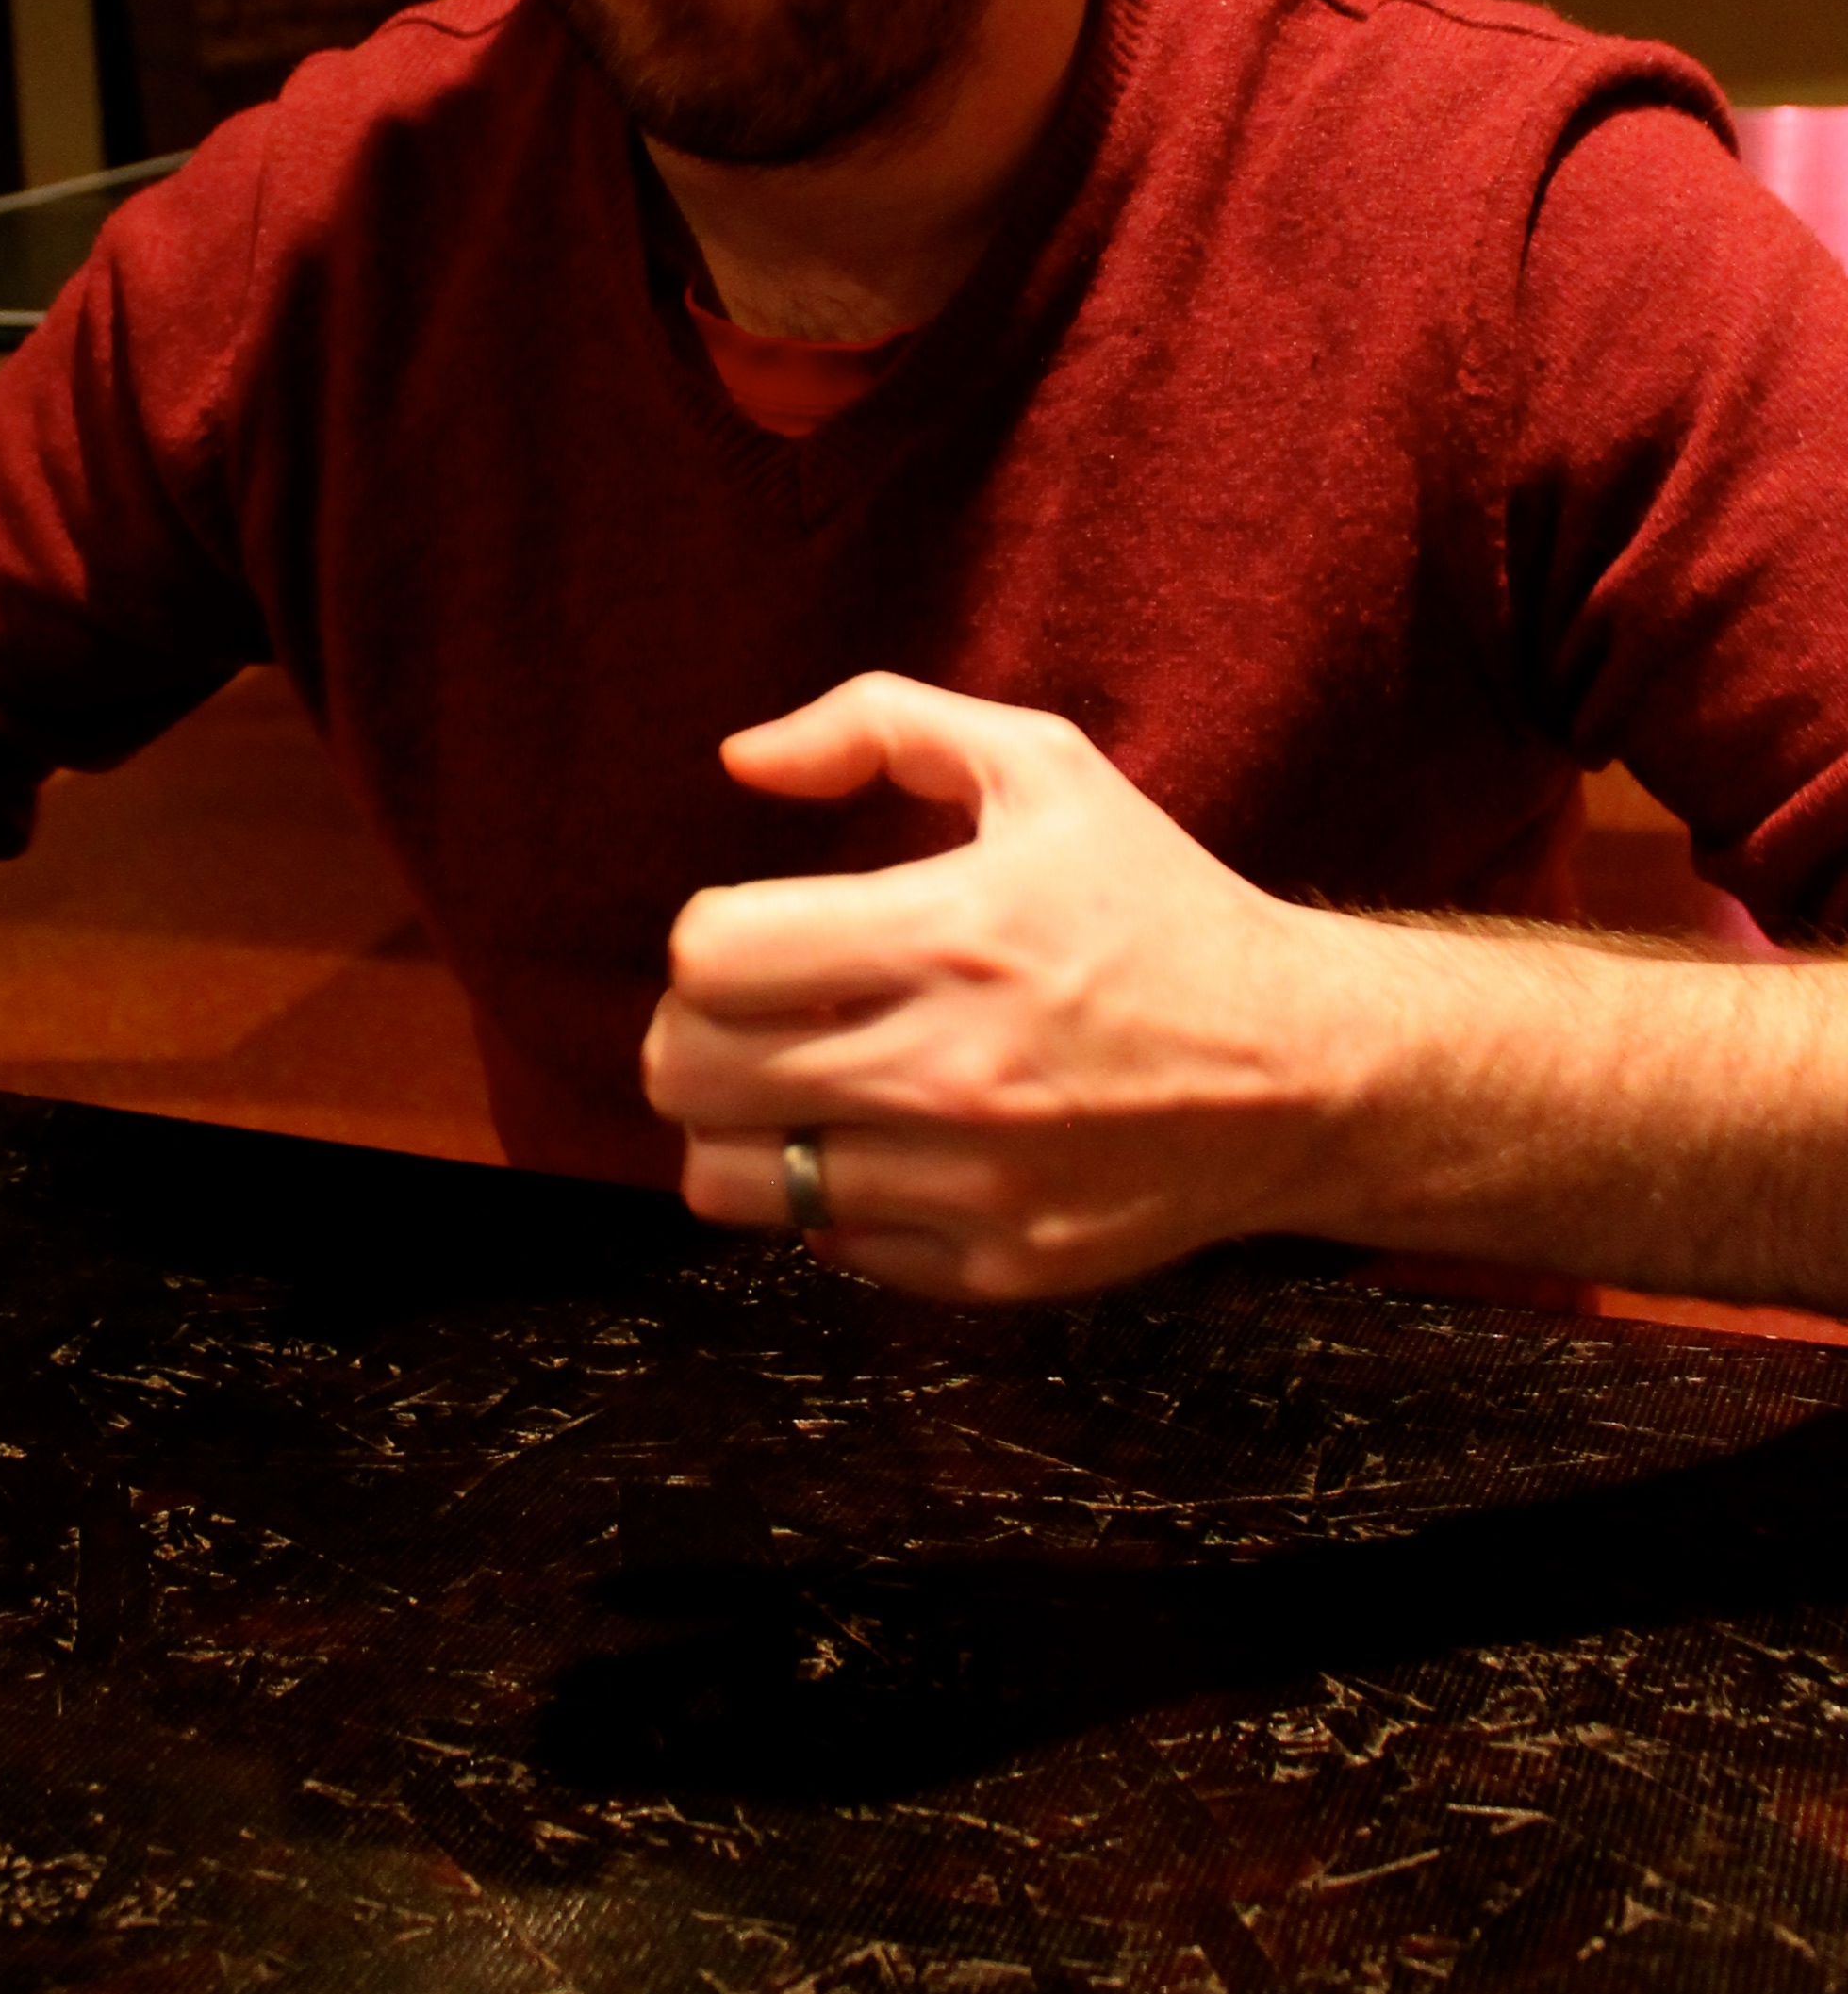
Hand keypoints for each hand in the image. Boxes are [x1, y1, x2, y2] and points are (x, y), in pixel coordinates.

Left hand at [643, 675, 1347, 1301]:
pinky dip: (832, 1200)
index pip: (710, 956)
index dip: (709, 940)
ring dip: (741, 1127)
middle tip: (752, 1017)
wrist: (1305, 1067)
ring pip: (728, 1181)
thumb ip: (878, 725)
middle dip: (696, 1033)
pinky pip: (826, 1246)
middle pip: (688, 1073)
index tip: (759, 937)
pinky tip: (887, 1147)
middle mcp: (952, 1071)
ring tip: (797, 1088)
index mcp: (951, 933)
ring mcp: (971, 1185)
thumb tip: (741, 758)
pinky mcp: (996, 1268)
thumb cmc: (1160, 904)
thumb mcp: (1043, 767)